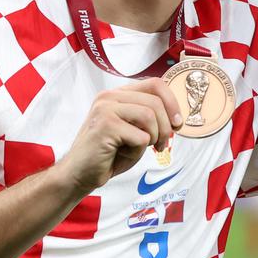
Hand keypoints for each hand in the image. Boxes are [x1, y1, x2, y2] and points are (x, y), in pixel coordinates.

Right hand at [56, 80, 179, 193]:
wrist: (80, 174)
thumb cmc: (109, 154)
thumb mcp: (134, 130)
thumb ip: (150, 117)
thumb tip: (177, 117)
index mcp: (118, 94)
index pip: (155, 84)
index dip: (173, 103)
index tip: (177, 123)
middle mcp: (109, 97)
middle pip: (155, 102)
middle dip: (165, 127)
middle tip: (161, 145)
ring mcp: (105, 109)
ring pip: (149, 116)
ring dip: (153, 137)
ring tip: (144, 148)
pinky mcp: (105, 126)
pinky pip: (140, 137)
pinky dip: (138, 151)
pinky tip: (124, 153)